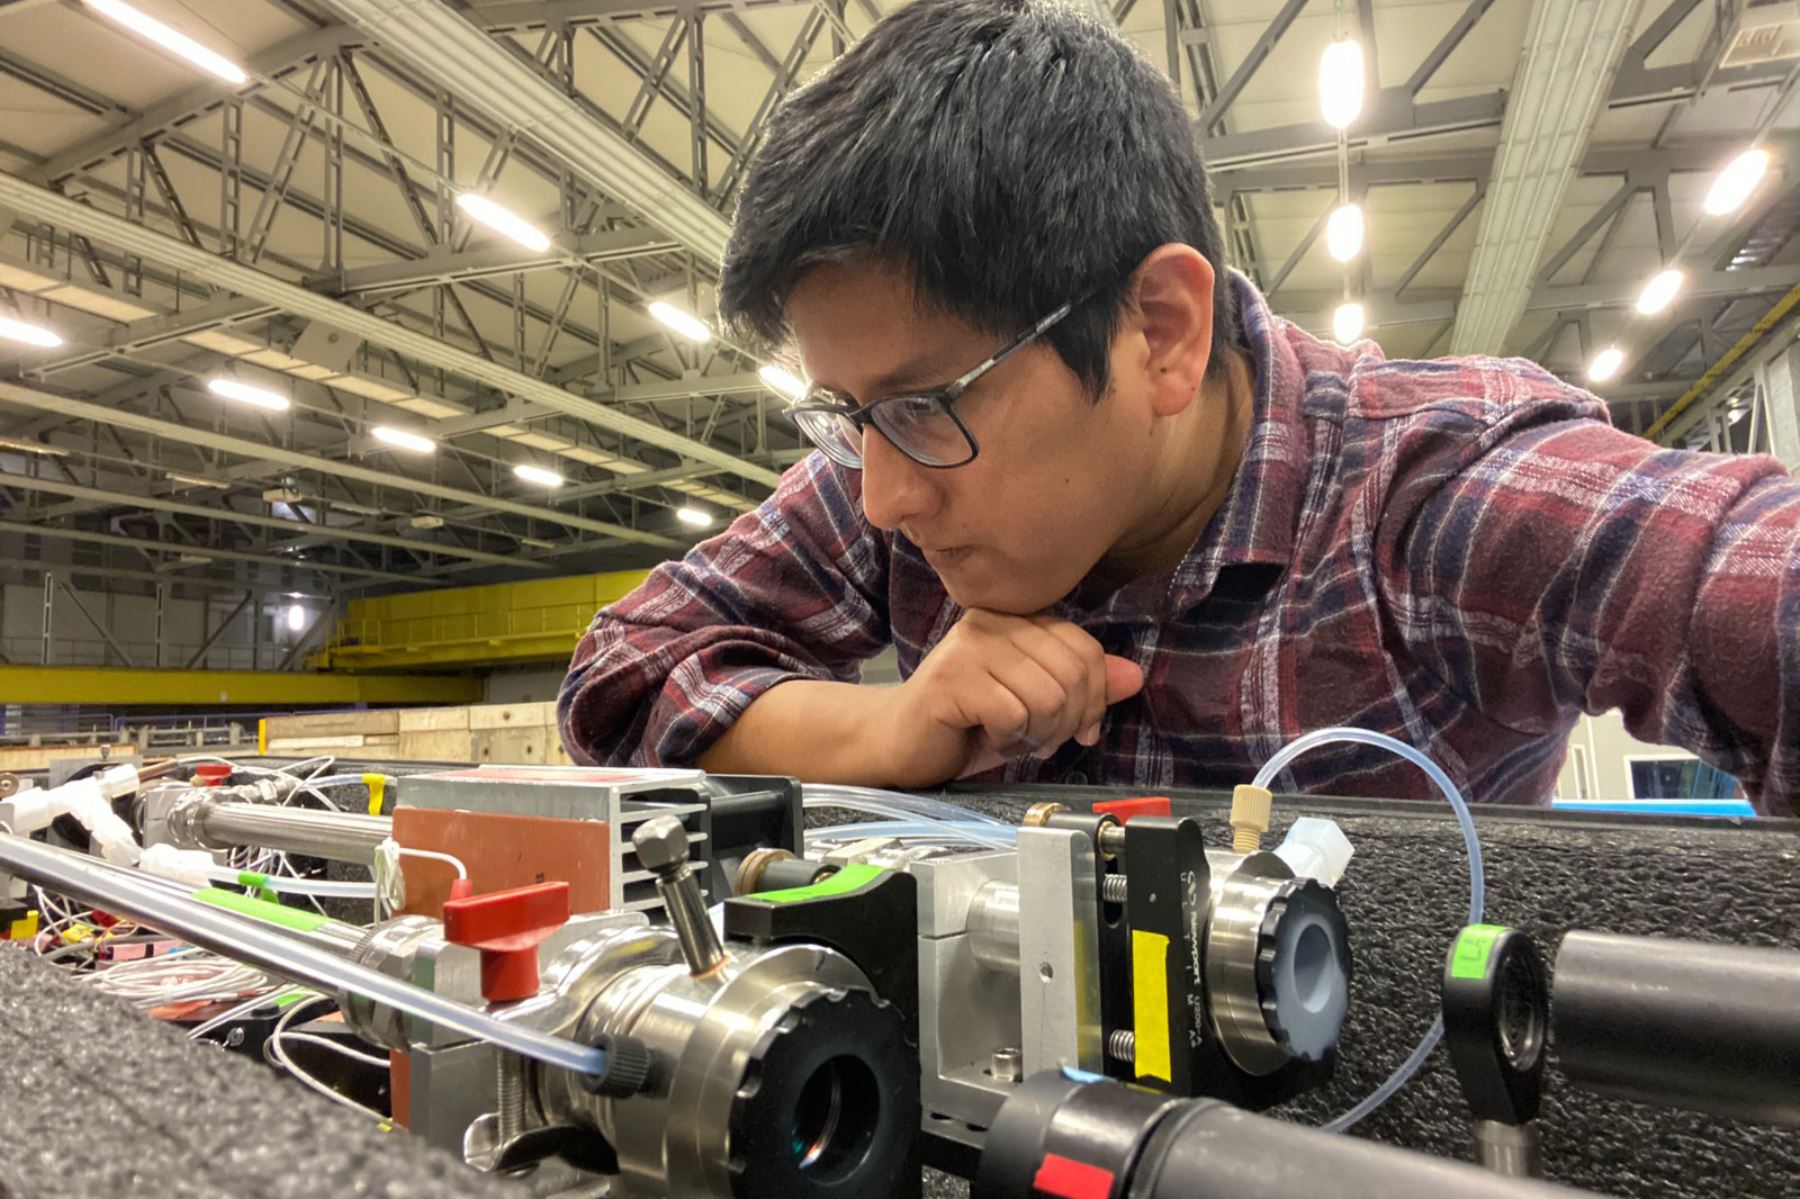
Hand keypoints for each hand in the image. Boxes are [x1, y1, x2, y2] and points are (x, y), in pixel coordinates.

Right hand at [874, 609, 1143, 786]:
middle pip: (1072, 672)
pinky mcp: (950, 678)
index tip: (1079, 729)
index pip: (1086, 648)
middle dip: (1067, 721)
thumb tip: (1134, 677)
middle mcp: (993, 622)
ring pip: (1047, 694)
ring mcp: (969, 646)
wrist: (900, 742)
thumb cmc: (968, 723)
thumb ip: (1084, 688)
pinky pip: (1013, 712)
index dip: (1095, 697)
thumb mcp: (1037, 705)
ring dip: (1038, 733)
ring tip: (1014, 737)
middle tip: (1042, 739)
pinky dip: (1009, 738)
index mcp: (1017, 619)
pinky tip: (988, 736)